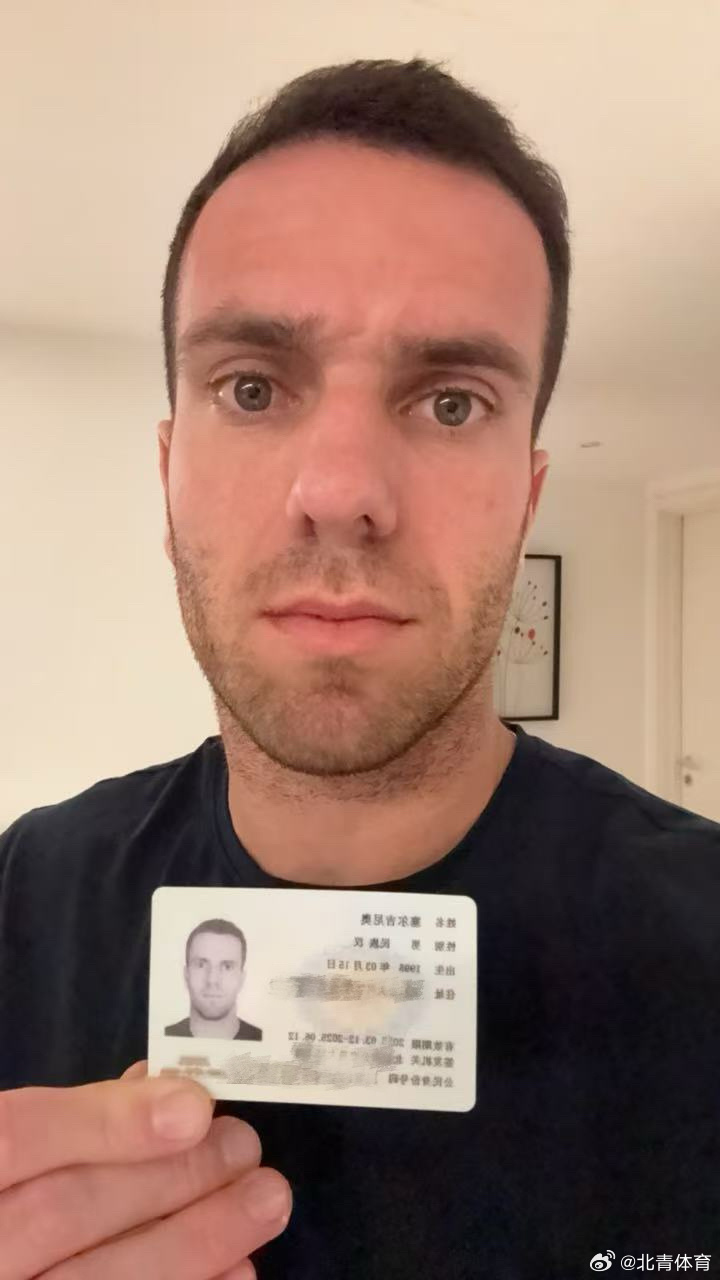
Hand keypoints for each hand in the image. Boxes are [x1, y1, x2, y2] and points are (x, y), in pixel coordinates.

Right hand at [0, 1060, 290, 1279]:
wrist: (5, 1255)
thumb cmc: (10, 1189)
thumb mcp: (20, 1142)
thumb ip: (78, 1119)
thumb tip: (168, 1090)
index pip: (20, 1136)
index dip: (109, 1122)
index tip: (195, 1109)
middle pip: (67, 1210)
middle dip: (171, 1176)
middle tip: (246, 1148)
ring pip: (98, 1279)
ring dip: (195, 1240)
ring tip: (264, 1201)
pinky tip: (238, 1269)